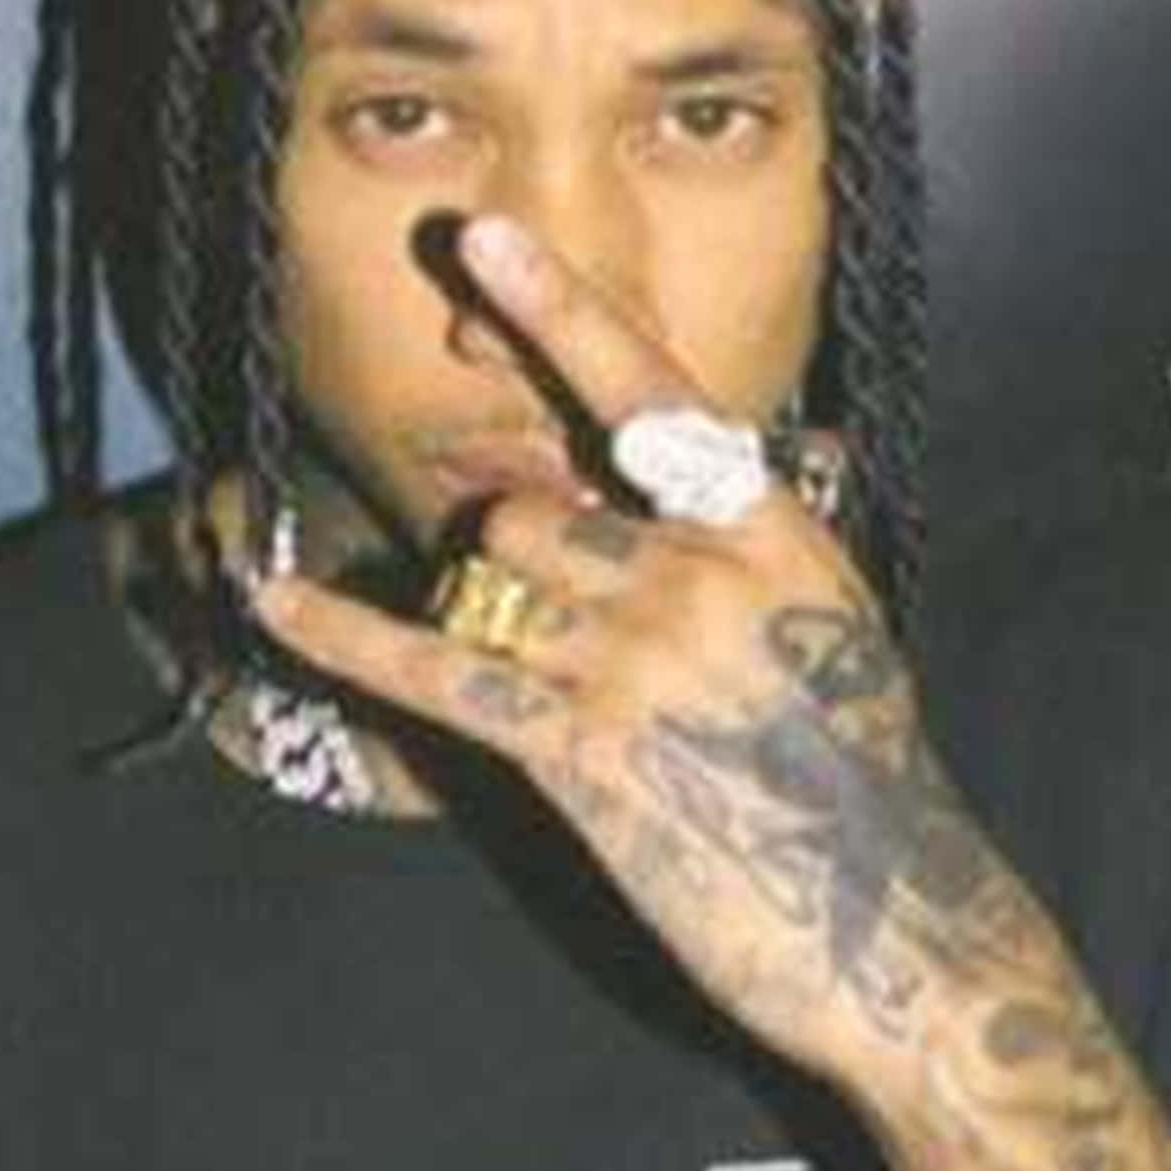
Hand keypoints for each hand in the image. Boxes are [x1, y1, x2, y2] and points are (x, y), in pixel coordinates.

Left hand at [255, 217, 1052, 1127]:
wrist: (900, 928)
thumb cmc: (853, 777)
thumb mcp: (826, 624)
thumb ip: (724, 546)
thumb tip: (618, 485)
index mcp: (773, 531)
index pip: (650, 395)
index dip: (564, 314)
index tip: (487, 242)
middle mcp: (703, 576)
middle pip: (527, 507)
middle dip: (514, 560)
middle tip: (571, 642)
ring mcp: (642, 662)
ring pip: (488, 578)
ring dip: (488, 621)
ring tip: (571, 698)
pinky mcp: (587, 751)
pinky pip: (437, 669)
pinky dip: (346, 634)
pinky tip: (271, 600)